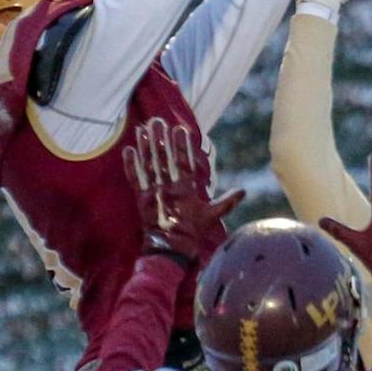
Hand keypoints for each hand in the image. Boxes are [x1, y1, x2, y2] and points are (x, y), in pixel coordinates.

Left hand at [123, 119, 243, 267]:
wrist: (170, 249)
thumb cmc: (192, 232)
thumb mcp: (212, 216)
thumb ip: (227, 201)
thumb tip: (244, 191)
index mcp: (185, 190)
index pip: (184, 163)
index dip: (181, 145)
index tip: (180, 129)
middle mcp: (168, 188)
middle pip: (163, 159)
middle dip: (160, 138)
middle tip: (156, 121)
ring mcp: (152, 193)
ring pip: (148, 165)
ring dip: (144, 146)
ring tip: (141, 128)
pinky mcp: (141, 199)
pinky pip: (134, 179)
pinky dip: (130, 165)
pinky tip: (127, 150)